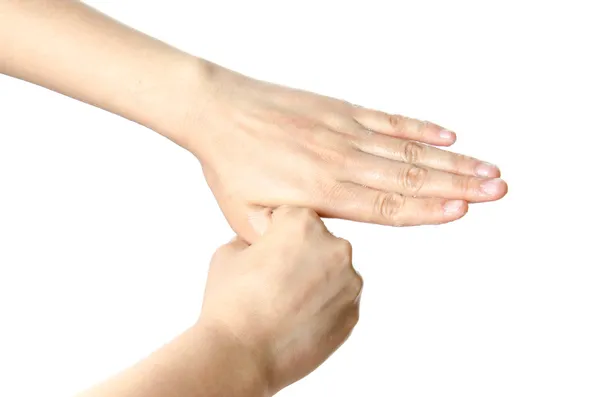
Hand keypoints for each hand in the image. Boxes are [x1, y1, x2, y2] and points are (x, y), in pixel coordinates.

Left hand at [183, 66, 507, 241]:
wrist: (216, 111)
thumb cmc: (230, 167)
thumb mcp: (247, 220)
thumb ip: (287, 239)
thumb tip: (318, 251)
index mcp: (321, 191)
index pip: (385, 204)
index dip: (427, 209)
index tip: (463, 211)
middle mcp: (341, 160)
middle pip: (409, 176)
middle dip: (457, 186)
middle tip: (497, 191)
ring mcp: (344, 131)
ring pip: (407, 149)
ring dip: (451, 160)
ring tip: (487, 168)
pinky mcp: (340, 110)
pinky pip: (388, 119)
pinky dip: (420, 128)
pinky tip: (448, 136)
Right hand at [197, 207, 361, 394]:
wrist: (242, 356)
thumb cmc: (231, 303)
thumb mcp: (228, 253)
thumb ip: (250, 240)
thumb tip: (258, 245)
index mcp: (304, 225)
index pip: (295, 217)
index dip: (277, 234)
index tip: (267, 252)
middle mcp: (335, 248)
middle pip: (320, 243)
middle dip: (302, 256)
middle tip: (276, 280)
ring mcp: (349, 283)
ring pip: (334, 273)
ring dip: (317, 281)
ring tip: (287, 303)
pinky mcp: (353, 314)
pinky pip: (340, 301)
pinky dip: (325, 307)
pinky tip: (299, 319)